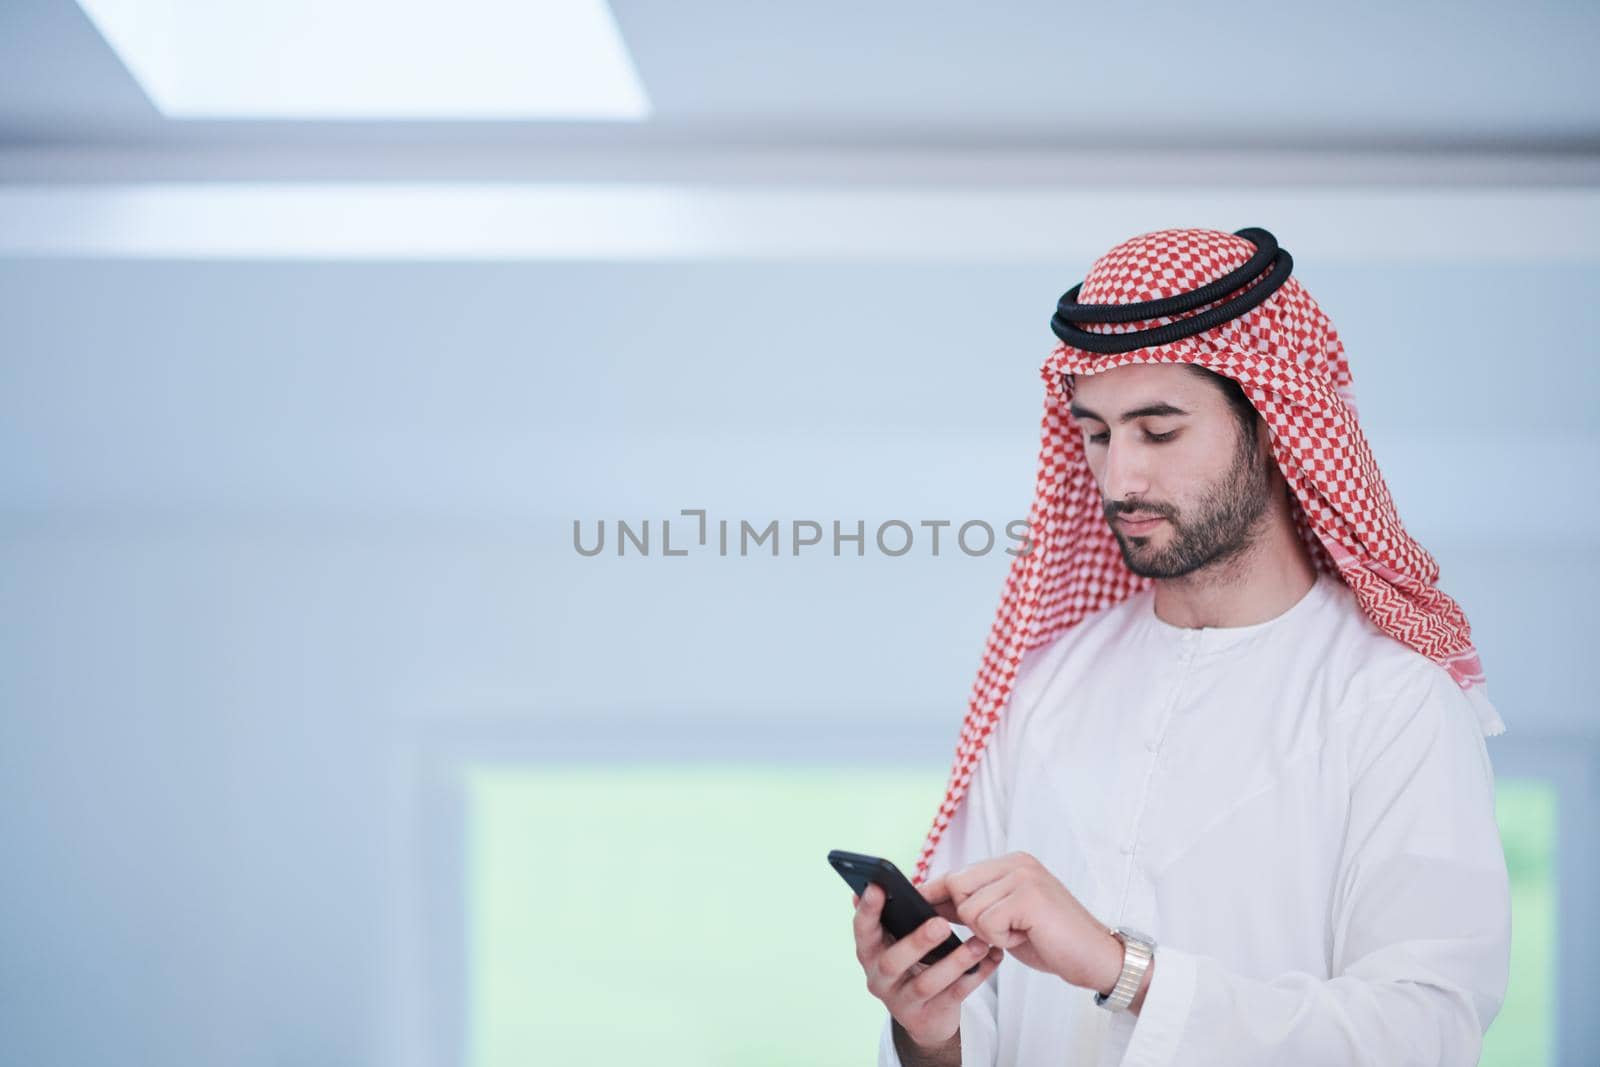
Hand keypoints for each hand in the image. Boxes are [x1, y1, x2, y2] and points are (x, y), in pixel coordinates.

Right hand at [851, 882, 1004, 1050]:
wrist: (926, 1017)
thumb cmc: (912, 964)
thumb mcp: (898, 941)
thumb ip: (894, 916)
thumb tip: (883, 882)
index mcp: (870, 953)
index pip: (862, 930)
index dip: (867, 909)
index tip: (878, 886)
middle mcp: (880, 979)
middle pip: (893, 961)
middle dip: (917, 941)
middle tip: (941, 923)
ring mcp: (903, 1002)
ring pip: (926, 983)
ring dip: (954, 962)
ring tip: (978, 944)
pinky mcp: (929, 1018)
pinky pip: (955, 995)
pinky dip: (976, 975)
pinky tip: (993, 957)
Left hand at [920, 851, 1123, 994]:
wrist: (1097, 958)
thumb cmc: (1051, 940)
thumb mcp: (1007, 919)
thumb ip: (976, 905)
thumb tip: (932, 905)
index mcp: (1011, 863)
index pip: (958, 873)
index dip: (934, 892)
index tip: (913, 902)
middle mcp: (1016, 863)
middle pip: (957, 886)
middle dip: (967, 917)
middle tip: (1000, 930)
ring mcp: (1022, 876)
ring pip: (969, 909)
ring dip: (989, 932)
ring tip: (1019, 932)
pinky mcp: (1027, 896)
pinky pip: (986, 923)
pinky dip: (1001, 939)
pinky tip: (1025, 936)